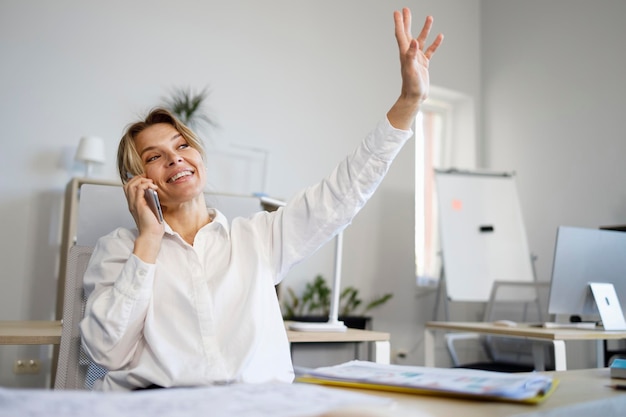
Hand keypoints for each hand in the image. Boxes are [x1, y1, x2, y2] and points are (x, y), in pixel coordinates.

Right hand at [123, 175, 163, 236]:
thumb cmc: (153, 226)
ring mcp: (134, 204)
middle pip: (128, 184)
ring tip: (151, 182)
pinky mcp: (139, 205)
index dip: (136, 181)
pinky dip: (146, 185)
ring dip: (142, 180)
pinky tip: (153, 187)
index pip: (129, 188)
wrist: (151, 235)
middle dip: (138, 178)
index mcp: (134, 205)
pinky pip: (139, 189)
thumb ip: (151, 202)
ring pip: (131, 185)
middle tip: (148, 179)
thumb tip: (155, 193)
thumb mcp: (152, 210)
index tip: (147, 180)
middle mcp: (131, 204)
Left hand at [388, 8, 443, 128]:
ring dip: (424, 29)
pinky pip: (430, 51)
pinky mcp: (424, 64)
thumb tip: (414, 41)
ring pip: (421, 40)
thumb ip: (411, 55)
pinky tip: (440, 36)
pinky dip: (435, 43)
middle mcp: (410, 54)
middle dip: (406, 21)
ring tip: (430, 17)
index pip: (401, 34)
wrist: (414, 97)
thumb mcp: (410, 69)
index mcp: (405, 53)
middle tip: (406, 9)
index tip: (397, 12)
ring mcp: (417, 58)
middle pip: (407, 33)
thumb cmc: (411, 85)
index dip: (399, 23)